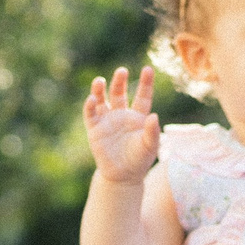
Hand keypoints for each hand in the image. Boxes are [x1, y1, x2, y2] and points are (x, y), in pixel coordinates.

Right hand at [84, 67, 161, 183]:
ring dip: (99, 89)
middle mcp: (122, 114)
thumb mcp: (149, 146)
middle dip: (119, 81)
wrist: (122, 176)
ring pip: (102, 99)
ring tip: (99, 81)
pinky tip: (91, 99)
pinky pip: (91, 114)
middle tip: (121, 71)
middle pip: (119, 93)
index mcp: (138, 116)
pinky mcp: (95, 128)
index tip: (148, 69)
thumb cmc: (139, 160)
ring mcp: (107, 120)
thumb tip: (155, 116)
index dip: (146, 83)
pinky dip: (90, 106)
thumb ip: (152, 132)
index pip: (142, 96)